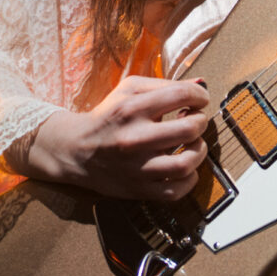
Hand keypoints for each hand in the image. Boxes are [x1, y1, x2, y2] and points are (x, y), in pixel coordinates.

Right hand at [26, 75, 211, 202]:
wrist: (76, 150)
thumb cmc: (108, 117)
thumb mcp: (128, 90)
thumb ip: (163, 84)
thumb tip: (201, 86)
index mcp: (132, 109)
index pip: (181, 96)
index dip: (200, 97)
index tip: (199, 101)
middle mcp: (134, 138)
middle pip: (189, 129)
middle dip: (200, 122)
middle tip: (195, 122)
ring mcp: (137, 167)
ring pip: (186, 164)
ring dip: (199, 152)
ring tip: (193, 145)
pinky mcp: (138, 190)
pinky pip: (176, 191)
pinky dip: (189, 180)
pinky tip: (184, 169)